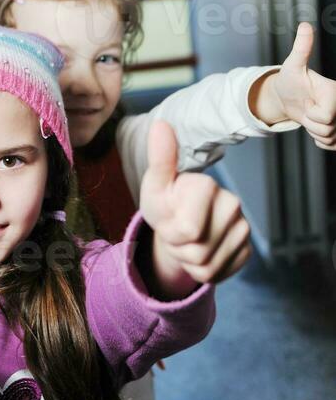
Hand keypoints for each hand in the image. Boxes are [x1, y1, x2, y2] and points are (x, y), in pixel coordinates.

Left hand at [140, 121, 250, 289]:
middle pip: (198, 252)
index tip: (169, 217)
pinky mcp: (246, 250)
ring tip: (186, 240)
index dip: (170, 233)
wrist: (177, 224)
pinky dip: (203, 271)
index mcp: (207, 185)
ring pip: (207, 268)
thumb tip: (160, 124)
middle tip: (176, 231)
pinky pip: (219, 276)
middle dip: (178, 249)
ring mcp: (243, 228)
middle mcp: (232, 204)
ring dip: (188, 261)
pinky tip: (200, 251)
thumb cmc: (164, 202)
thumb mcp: (154, 184)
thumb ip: (160, 158)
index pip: (187, 231)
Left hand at [252, 23, 335, 148]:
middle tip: (307, 108)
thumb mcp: (293, 65)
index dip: (311, 113)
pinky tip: (314, 125)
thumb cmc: (290, 80)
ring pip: (329, 139)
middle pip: (328, 130)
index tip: (307, 102)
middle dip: (312, 124)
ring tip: (310, 115)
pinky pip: (329, 146)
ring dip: (314, 131)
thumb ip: (302, 48)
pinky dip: (318, 141)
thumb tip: (305, 25)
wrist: (287, 97)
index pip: (325, 117)